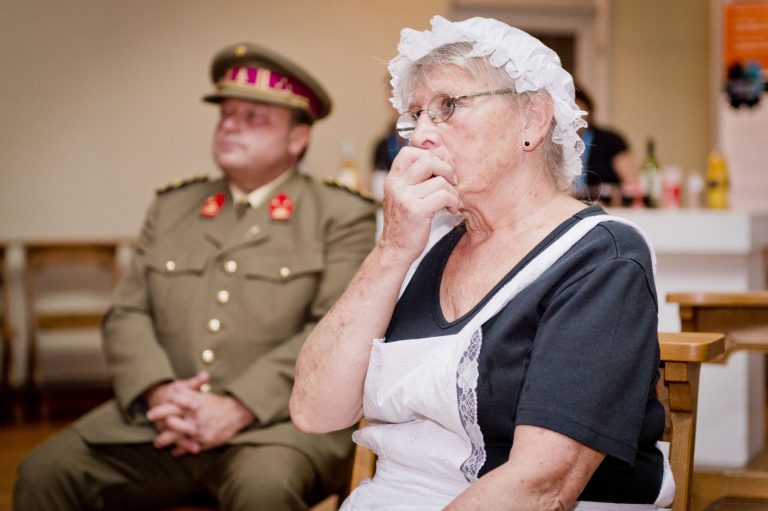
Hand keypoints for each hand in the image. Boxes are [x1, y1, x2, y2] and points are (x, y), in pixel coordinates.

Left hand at [146, 374, 255, 455]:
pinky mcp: (205, 440)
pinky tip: (176, 452)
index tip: (150, 415)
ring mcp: (199, 430)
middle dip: (160, 432)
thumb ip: (188, 391)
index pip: (171, 407)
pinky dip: (180, 451)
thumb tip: (175, 388)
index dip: (159, 411)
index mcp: (192, 405)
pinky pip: (189, 448)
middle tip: (153, 437)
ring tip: (159, 444)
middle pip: (171, 425)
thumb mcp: (203, 395)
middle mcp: (194, 418)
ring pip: (177, 439)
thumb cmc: (218, 403)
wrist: (237, 412)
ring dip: (166, 443)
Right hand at [380, 146, 460, 262]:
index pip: (409, 152)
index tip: (440, 170)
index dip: (429, 156)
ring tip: (452, 201)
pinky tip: (452, 209)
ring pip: (440, 180)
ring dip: (453, 191)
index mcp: (392, 180)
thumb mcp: (403, 197)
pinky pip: (444, 195)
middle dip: (446, 169)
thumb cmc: (405, 224)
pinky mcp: (417, 211)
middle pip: (427, 160)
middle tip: (452, 182)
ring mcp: (405, 198)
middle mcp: (396, 185)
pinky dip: (454, 201)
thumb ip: (415, 180)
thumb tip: (441, 161)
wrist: (395, 250)